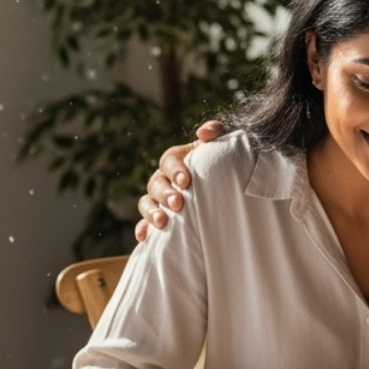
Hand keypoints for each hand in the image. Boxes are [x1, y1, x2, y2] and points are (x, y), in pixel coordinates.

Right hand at [133, 121, 229, 240]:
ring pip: (147, 202)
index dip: (175, 170)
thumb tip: (202, 133)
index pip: (169, 160)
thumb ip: (217, 131)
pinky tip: (143, 237)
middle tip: (178, 204)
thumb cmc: (224, 162)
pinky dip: (142, 228)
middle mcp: (165, 178)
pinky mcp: (160, 217)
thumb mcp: (225, 144)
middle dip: (165, 194)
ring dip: (151, 211)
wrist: (226, 185)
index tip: (186, 182)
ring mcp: (159, 199)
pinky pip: (145, 223)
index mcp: (178, 159)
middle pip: (156, 183)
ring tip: (162, 221)